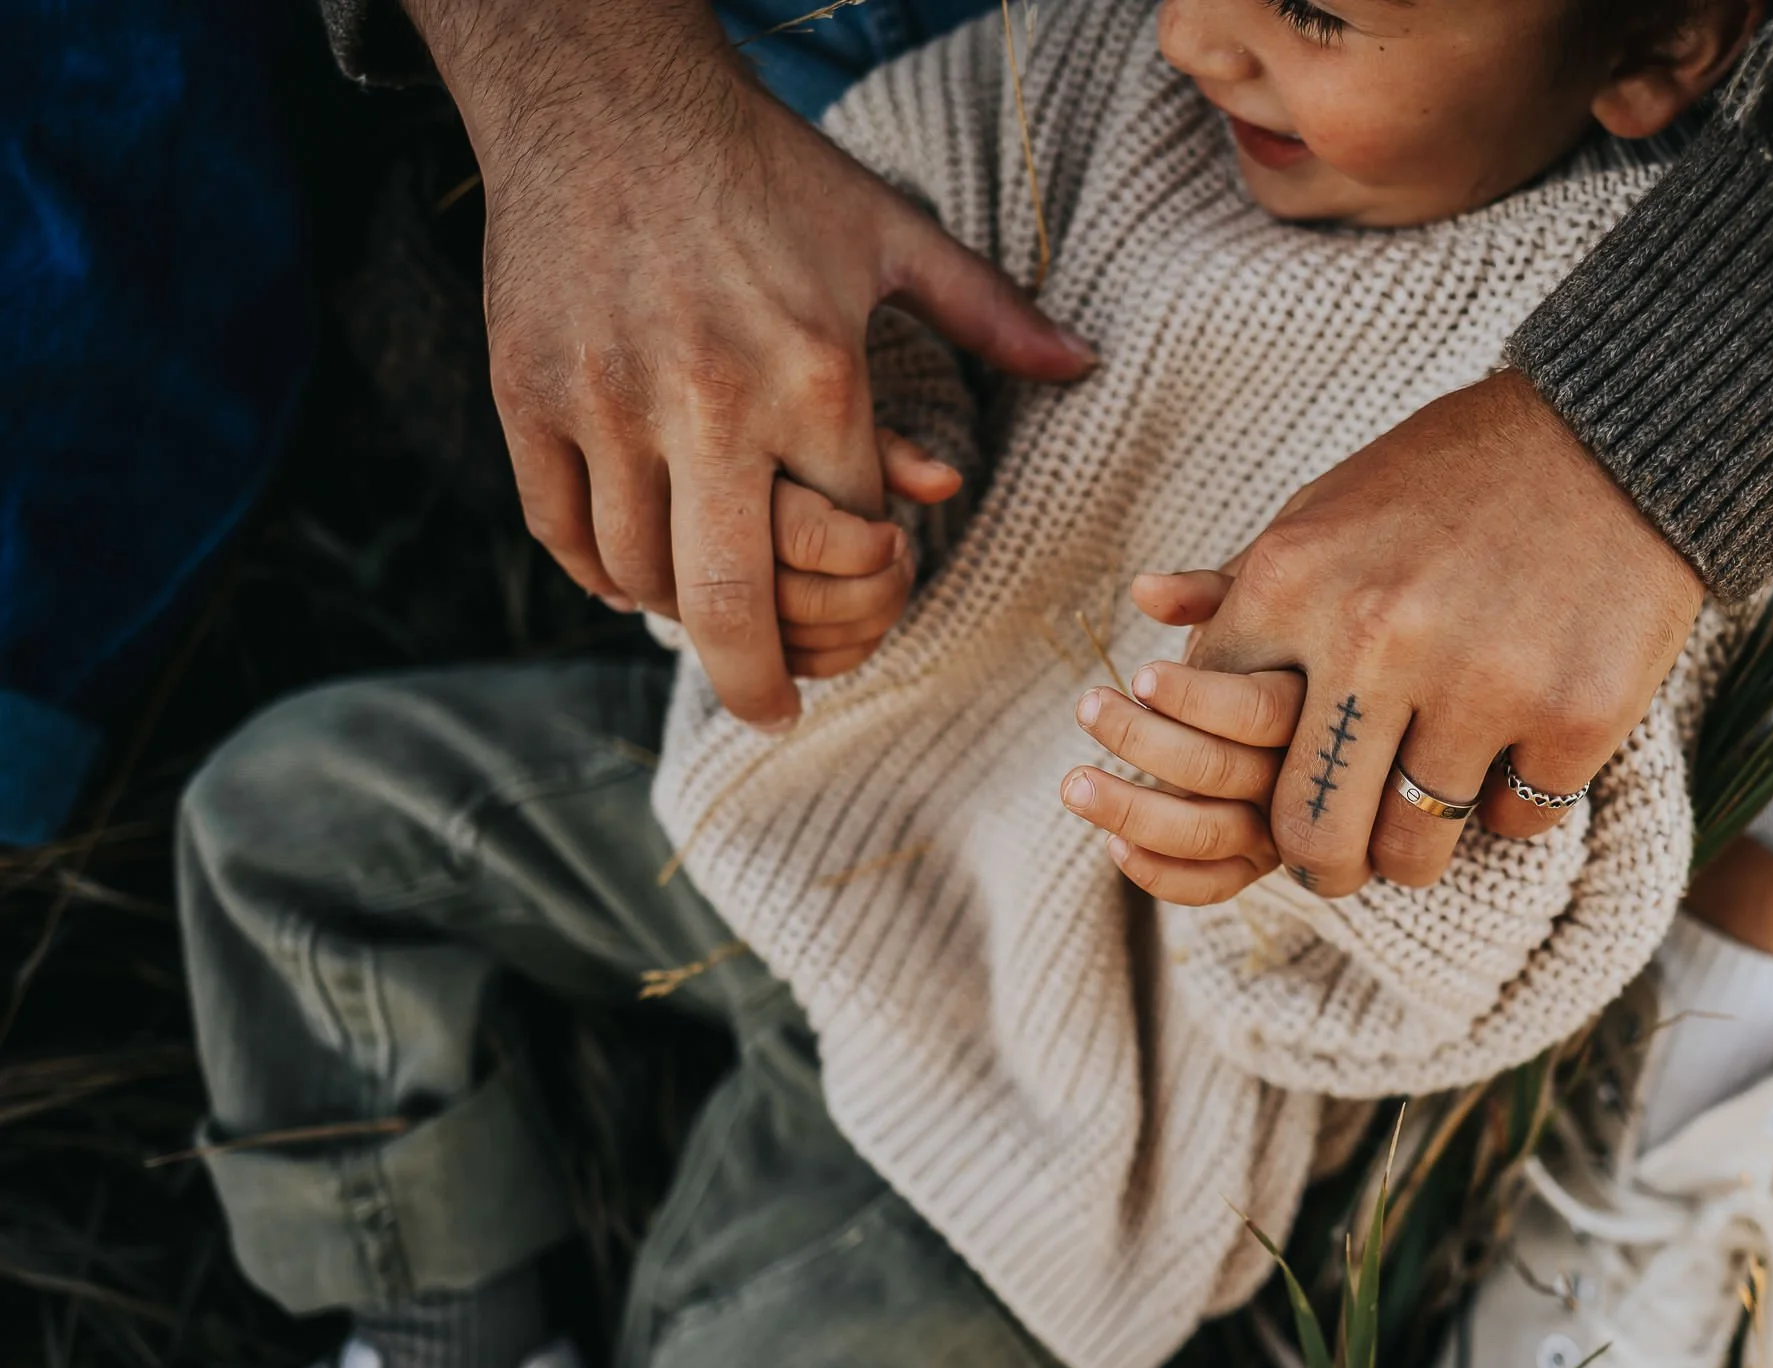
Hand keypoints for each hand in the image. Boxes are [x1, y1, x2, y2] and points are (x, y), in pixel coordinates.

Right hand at [403, 0, 1094, 730]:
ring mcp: (605, 405)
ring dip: (678, 618)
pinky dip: (597, 571)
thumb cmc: (761, 167)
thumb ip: (987, 313)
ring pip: (639, 577)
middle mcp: (707, 403)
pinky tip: (630, 574)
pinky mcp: (526, 394)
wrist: (601, 90)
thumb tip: (1086, 363)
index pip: (848, 538)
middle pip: (729, 604)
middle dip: (760, 683)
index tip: (866, 588)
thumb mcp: (890, 232)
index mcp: (814, 373)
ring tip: (707, 619)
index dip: (864, 574)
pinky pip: (561, 530)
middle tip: (776, 713)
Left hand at [1060, 574, 1306, 904]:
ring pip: (1209, 832)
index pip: (1256, 713)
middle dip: (1142, 740)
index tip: (1141, 676)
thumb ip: (1216, 593)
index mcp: (1320, 704)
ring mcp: (1288, 822)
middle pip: (1223, 771)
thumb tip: (1144, 591)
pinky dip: (1162, 875)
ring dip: (1131, 810)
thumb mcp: (1276, 597)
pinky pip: (1214, 883)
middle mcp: (1311, 772)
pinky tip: (1112, 844)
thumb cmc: (1309, 632)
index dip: (1192, 698)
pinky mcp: (1266, 859)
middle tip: (1088, 706)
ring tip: (1073, 781)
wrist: (1364, 707)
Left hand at [1190, 369, 1706, 894]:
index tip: (1271, 794)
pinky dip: (1513, 801)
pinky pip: (1513, 821)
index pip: (1221, 743)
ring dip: (1416, 845)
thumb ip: (1243, 580)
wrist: (1616, 436)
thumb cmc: (1450, 480)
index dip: (1240, 784)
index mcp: (1294, 583)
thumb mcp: (1328, 508)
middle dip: (1323, 863)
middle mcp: (1376, 638)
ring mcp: (1481, 682)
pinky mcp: (1575, 716)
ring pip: (1413, 847)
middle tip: (1340, 861)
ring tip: (1426, 813)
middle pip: (1312, 829)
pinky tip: (1519, 749)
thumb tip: (1145, 606)